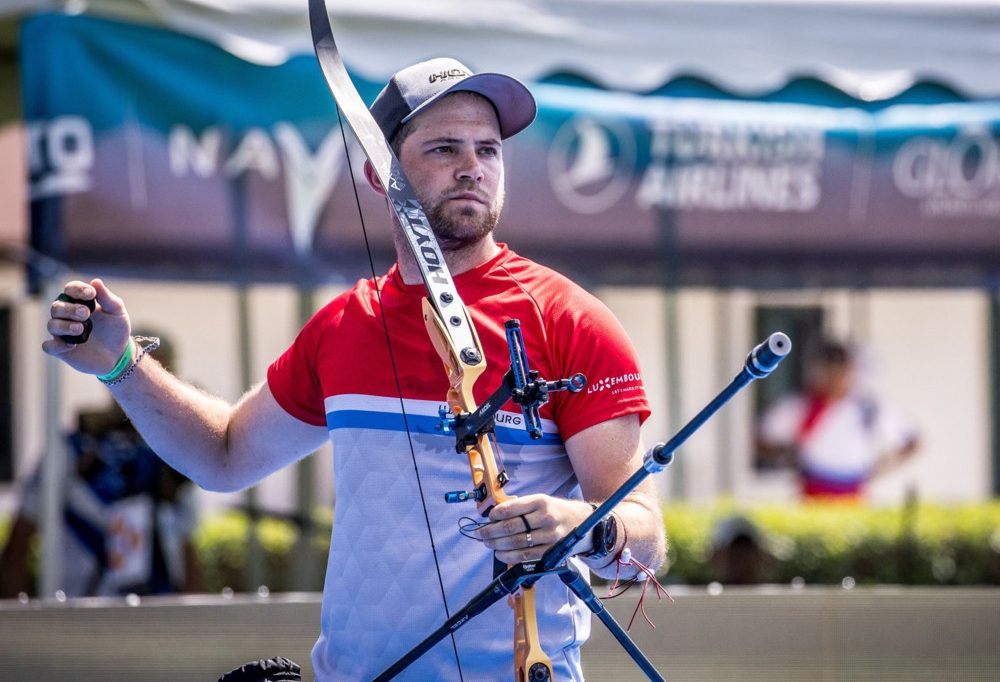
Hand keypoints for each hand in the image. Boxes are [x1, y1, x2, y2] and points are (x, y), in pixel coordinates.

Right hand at [42, 278, 131, 375]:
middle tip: (86, 313)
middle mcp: (66, 316)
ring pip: (52, 325)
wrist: (119, 353)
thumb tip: (96, 281)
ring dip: (64, 326)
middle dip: (69, 309)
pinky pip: (49, 346)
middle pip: (57, 307)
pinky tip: (72, 345)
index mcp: (79, 302)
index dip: (77, 289)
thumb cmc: (115, 329)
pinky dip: (57, 345)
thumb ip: (107, 298)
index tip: (91, 294)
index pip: (69, 289)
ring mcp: (62, 333)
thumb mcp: (116, 312)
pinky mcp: (61, 350)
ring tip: (80, 329)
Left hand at [475, 494, 592, 563]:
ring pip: (516, 542)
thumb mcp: (540, 500)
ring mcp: (549, 535)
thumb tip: (494, 515)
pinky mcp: (551, 550)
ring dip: (497, 544)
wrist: (582, 520)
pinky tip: (500, 554)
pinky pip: (525, 556)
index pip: (511, 509)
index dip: (494, 515)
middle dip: (491, 531)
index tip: (488, 518)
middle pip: (511, 527)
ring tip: (488, 543)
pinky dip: (509, 556)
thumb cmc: (556, 510)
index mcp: (540, 501)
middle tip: (481, 533)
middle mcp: (545, 517)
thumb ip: (519, 507)